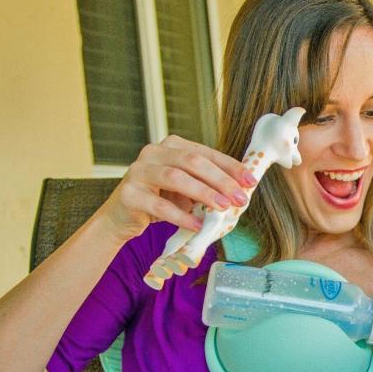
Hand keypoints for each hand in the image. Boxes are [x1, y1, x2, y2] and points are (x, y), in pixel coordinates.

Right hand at [97, 135, 255, 242]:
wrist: (121, 218)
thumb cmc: (161, 200)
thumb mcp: (187, 190)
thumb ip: (209, 185)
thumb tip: (242, 192)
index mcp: (172, 146)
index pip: (206, 153)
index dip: (230, 167)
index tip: (251, 181)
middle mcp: (154, 152)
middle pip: (193, 161)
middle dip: (221, 180)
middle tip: (240, 198)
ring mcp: (138, 171)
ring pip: (175, 177)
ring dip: (203, 193)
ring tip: (223, 207)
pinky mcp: (129, 194)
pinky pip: (159, 205)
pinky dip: (181, 216)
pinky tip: (197, 225)